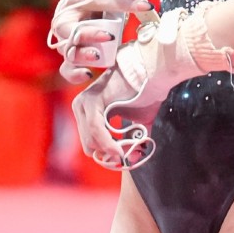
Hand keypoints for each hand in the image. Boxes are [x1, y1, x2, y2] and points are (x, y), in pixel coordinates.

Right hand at [50, 0, 153, 84]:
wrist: (82, 0)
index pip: (98, 0)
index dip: (123, 3)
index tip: (146, 5)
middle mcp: (65, 20)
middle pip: (71, 31)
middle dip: (89, 34)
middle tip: (110, 37)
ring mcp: (65, 40)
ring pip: (68, 51)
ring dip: (82, 55)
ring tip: (98, 57)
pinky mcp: (71, 55)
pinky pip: (66, 69)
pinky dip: (74, 74)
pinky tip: (89, 74)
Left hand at [70, 6, 218, 170]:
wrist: (152, 72)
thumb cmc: (145, 94)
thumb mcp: (138, 121)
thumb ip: (134, 139)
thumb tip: (135, 158)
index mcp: (88, 111)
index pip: (90, 143)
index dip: (107, 155)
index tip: (125, 159)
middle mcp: (81, 106)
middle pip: (89, 146)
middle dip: (109, 156)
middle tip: (130, 156)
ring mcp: (84, 103)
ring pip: (91, 142)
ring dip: (112, 151)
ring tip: (130, 149)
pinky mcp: (92, 101)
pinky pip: (97, 131)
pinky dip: (108, 145)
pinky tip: (121, 152)